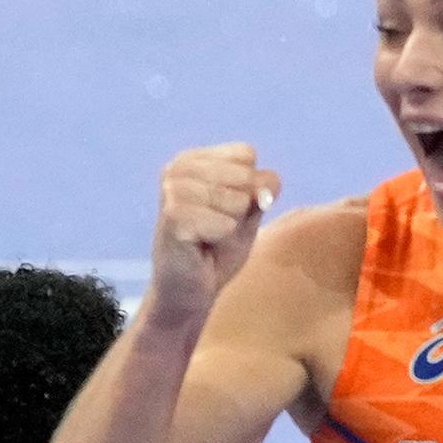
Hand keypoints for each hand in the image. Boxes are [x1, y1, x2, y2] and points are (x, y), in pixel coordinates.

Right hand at [151, 143, 280, 321]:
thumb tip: (270, 180)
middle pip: (245, 175)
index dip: (251, 187)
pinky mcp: (173, 216)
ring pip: (237, 200)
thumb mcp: (249, 214)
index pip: (247, 154)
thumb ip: (263, 192)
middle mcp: (178, 168)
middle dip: (242, 209)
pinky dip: (221, 239)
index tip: (229, 210)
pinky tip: (200, 245)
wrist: (191, 288)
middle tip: (218, 228)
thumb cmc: (218, 248)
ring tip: (209, 236)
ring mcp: (172, 190)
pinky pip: (225, 224)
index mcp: (194, 159)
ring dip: (230, 226)